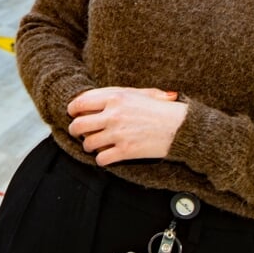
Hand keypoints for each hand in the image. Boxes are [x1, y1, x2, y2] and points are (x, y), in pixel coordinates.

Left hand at [67, 87, 185, 165]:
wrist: (180, 127)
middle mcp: (113, 114)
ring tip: (95, 145)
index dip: (73, 110)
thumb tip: (94, 97)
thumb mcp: (140, 93)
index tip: (74, 114)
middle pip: (78, 125)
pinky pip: (101, 158)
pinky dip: (101, 159)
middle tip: (78, 133)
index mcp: (116, 97)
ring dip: (89, 146)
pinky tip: (107, 155)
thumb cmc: (162, 109)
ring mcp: (118, 134)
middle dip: (75, 130)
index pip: (81, 102)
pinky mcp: (125, 151)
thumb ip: (117, 94)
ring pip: (88, 144)